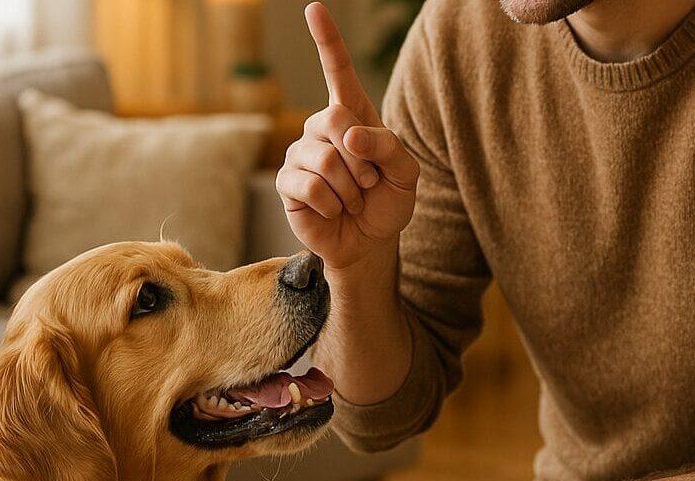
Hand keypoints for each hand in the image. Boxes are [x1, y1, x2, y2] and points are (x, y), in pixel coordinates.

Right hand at [276, 2, 419, 269]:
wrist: (369, 243)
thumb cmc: (387, 202)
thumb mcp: (406, 175)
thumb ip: (388, 147)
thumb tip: (349, 134)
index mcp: (352, 116)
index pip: (338, 72)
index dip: (327, 41)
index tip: (315, 9)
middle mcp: (321, 128)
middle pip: (335, 120)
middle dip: (362, 161)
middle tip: (369, 184)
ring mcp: (301, 154)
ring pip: (326, 160)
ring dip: (350, 189)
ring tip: (352, 200)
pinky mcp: (288, 183)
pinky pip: (311, 187)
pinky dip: (332, 205)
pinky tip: (334, 211)